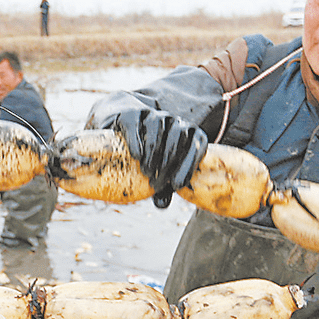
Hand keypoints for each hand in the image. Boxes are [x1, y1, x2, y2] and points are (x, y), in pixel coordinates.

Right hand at [85, 92, 207, 207]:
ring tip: (146, 172)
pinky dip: (137, 141)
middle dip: (169, 163)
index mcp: (188, 134)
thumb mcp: (156, 171)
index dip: (189, 165)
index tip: (177, 185)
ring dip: (154, 152)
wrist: (121, 125)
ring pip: (158, 128)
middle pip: (177, 137)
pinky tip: (136, 156)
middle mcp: (174, 121)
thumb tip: (162, 205)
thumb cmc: (146, 154)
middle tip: (156, 183)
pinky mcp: (132, 113)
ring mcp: (153, 114)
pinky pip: (136, 125)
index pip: (197, 144)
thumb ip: (161, 187)